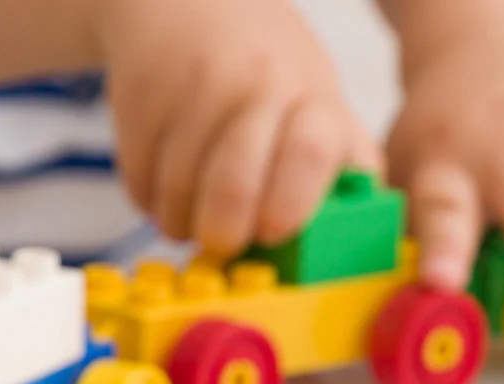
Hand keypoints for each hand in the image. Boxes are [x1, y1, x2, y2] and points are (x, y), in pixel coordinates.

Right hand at [101, 0, 380, 255]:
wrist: (183, 3)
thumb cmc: (263, 66)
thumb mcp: (318, 98)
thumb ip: (343, 160)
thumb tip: (365, 231)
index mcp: (310, 96)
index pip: (310, 152)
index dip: (292, 203)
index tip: (275, 232)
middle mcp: (253, 87)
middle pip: (234, 187)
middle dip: (227, 234)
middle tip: (228, 241)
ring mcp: (190, 93)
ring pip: (179, 196)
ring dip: (186, 223)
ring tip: (199, 209)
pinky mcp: (138, 102)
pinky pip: (141, 186)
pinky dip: (154, 203)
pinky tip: (171, 183)